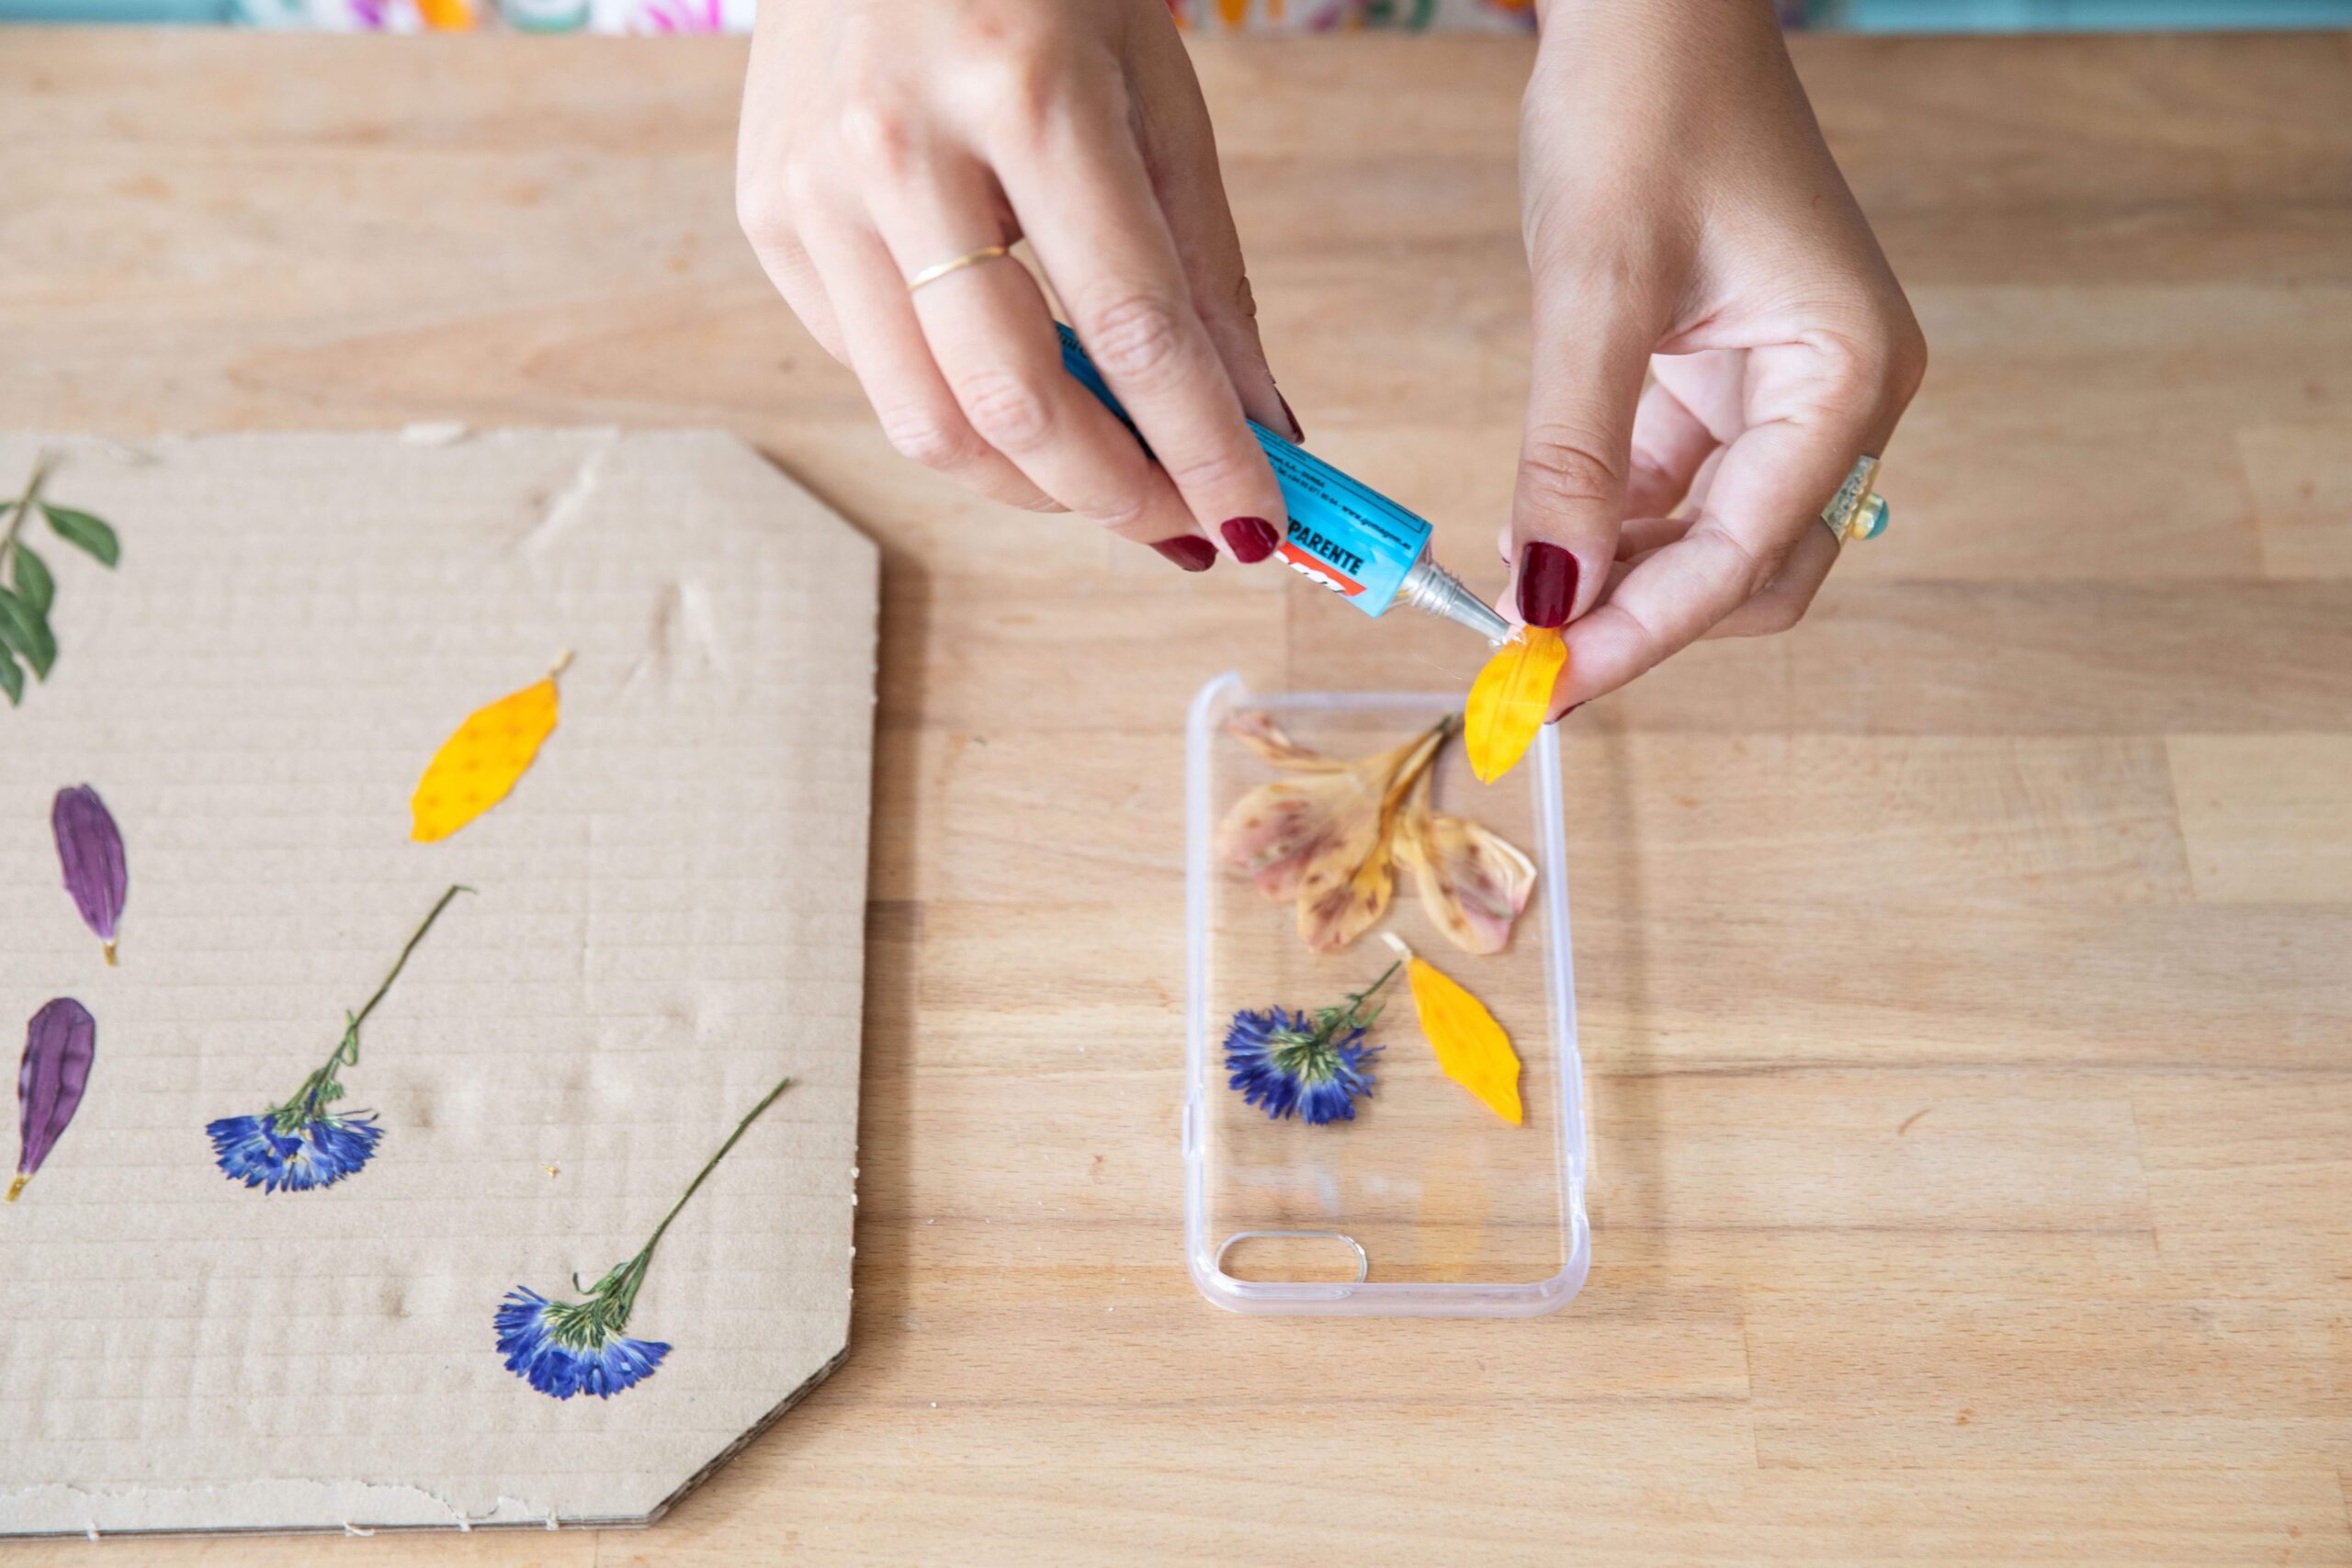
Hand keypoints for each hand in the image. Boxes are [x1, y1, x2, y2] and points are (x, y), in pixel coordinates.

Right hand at [736, 0, 1296, 571]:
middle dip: (1115, 497)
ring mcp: (812, 185)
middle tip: (1182, 526)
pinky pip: (872, 370)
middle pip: (1011, 404)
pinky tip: (1014, 387)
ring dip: (1034, 486)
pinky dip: (959, 413)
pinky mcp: (766, 214)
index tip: (1254, 525)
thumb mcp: (1155, 88)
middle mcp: (899, 143)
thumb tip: (1259, 424)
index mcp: (1026, 89)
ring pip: (925, 422)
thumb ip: (1205, 269)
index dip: (1203, 450)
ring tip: (1107, 480)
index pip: (1131, 326)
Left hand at [1504, 0, 1926, 710]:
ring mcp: (1787, 386)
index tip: (1545, 687)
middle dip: (1645, 620)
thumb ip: (1575, 458)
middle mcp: (1838, 392)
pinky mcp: (1729, 374)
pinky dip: (1615, 523)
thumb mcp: (1594, 294)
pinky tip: (1544, 534)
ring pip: (1715, 540)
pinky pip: (1681, 487)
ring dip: (1625, 580)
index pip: (1744, 554)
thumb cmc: (1642, 109)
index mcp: (1846, 372)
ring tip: (1522, 598)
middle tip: (1530, 662)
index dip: (1641, 634)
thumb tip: (1549, 599)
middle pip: (1753, 571)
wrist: (1650, 5)